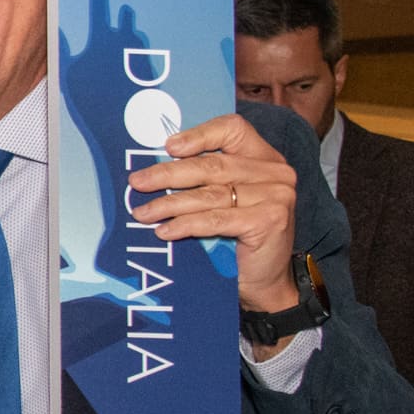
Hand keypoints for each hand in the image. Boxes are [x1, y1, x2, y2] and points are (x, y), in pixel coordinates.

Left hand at [127, 112, 298, 312]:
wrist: (265, 283)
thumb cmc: (239, 239)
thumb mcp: (224, 201)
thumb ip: (205, 179)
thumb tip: (154, 168)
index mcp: (264, 157)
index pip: (233, 129)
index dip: (199, 134)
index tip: (168, 146)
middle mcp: (275, 172)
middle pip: (212, 165)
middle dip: (168, 174)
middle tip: (137, 182)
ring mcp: (276, 196)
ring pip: (210, 194)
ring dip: (169, 204)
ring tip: (142, 212)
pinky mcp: (269, 221)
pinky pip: (215, 220)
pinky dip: (185, 224)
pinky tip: (164, 230)